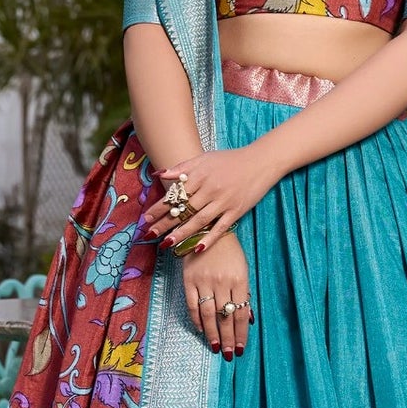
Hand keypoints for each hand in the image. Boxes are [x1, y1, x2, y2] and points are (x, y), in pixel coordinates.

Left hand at [146, 143, 277, 253]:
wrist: (260, 162)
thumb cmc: (230, 160)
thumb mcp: (204, 158)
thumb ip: (181, 168)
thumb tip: (158, 174)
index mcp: (201, 175)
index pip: (175, 194)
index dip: (159, 207)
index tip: (146, 218)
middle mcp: (211, 189)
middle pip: (184, 209)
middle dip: (165, 223)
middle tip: (150, 234)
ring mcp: (224, 202)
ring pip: (199, 221)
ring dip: (182, 233)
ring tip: (167, 244)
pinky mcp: (236, 211)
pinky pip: (220, 228)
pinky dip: (209, 239)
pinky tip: (196, 249)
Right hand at [179, 240, 252, 359]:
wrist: (208, 230)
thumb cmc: (230, 252)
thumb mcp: (243, 270)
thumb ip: (244, 294)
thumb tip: (247, 320)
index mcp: (239, 280)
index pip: (241, 313)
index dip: (241, 333)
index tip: (240, 348)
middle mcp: (222, 283)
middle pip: (225, 317)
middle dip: (227, 338)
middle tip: (227, 354)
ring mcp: (204, 282)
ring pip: (208, 314)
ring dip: (212, 334)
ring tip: (214, 347)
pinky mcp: (189, 280)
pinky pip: (192, 305)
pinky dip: (196, 320)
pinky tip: (201, 330)